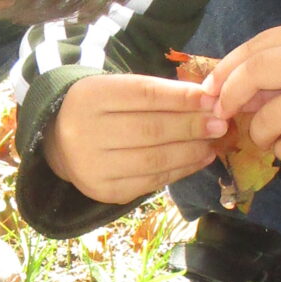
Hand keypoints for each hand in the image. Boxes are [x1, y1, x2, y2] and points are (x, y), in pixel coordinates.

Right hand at [44, 71, 225, 203]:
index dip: (181, 98)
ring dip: (191, 151)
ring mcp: (93, 167)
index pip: (144, 95)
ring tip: (213, 142)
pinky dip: (181, 170)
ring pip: (154, 159)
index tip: (211, 99)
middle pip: (150, 130)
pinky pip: (152, 181)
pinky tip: (199, 159)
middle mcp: (84, 132)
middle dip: (191, 126)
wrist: (59, 143)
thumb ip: (159, 93)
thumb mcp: (119, 90)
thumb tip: (207, 100)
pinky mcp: (104, 191)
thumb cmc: (100, 109)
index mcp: (90, 97)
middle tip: (221, 124)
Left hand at [207, 20, 280, 167]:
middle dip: (230, 95)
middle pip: (256, 73)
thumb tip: (226, 90)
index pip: (260, 45)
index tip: (211, 87)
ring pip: (269, 118)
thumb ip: (280, 65)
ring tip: (273, 134)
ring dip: (260, 132)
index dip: (227, 67)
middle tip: (224, 113)